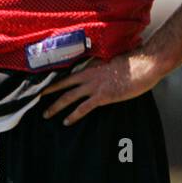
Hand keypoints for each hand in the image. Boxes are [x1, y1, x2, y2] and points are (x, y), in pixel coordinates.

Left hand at [39, 52, 164, 125]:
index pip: (70, 72)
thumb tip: (104, 68)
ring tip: (46, 114)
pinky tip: (66, 122)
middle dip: (49, 92)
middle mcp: (89, 74)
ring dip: (56, 106)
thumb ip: (105, 66)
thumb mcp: (115, 61)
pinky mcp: (102, 96)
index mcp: (92, 65)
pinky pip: (83, 108)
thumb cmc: (134, 62)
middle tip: (37, 98)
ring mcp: (94, 85)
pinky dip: (73, 115)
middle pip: (63, 84)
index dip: (57, 78)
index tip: (46, 82)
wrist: (144, 65)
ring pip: (68, 97)